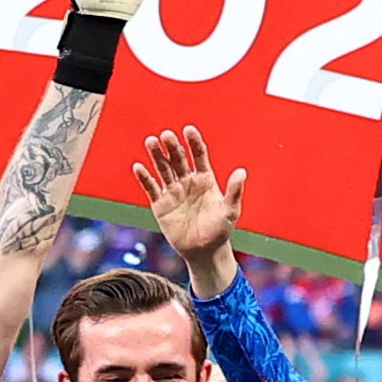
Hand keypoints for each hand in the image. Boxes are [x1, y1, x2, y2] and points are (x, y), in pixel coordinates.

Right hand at [130, 125, 246, 292]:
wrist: (204, 252)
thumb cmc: (220, 230)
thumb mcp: (230, 211)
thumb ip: (234, 191)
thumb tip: (242, 172)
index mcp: (206, 179)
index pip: (199, 155)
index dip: (193, 142)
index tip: (188, 130)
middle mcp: (188, 182)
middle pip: (178, 159)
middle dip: (172, 147)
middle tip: (166, 135)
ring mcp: (173, 192)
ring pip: (163, 169)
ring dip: (157, 156)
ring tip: (151, 142)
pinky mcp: (160, 205)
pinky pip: (151, 188)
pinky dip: (145, 178)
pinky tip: (139, 167)